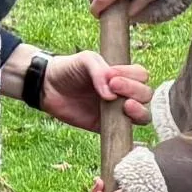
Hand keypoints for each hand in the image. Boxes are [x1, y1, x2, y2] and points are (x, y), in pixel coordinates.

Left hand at [28, 50, 155, 133]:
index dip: (132, 76)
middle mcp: (123, 93)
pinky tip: (121, 122)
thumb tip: (112, 95)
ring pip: (143, 115)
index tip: (112, 75)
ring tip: (125, 106)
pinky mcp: (107, 127)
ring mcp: (117, 111)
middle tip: (113, 86)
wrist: (46, 87)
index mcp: (122, 75)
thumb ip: (100, 71)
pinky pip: (124, 132)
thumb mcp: (86, 60)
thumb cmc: (68, 69)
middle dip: (134, 90)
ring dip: (139, 110)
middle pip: (146, 94)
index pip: (141, 76)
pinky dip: (128, 130)